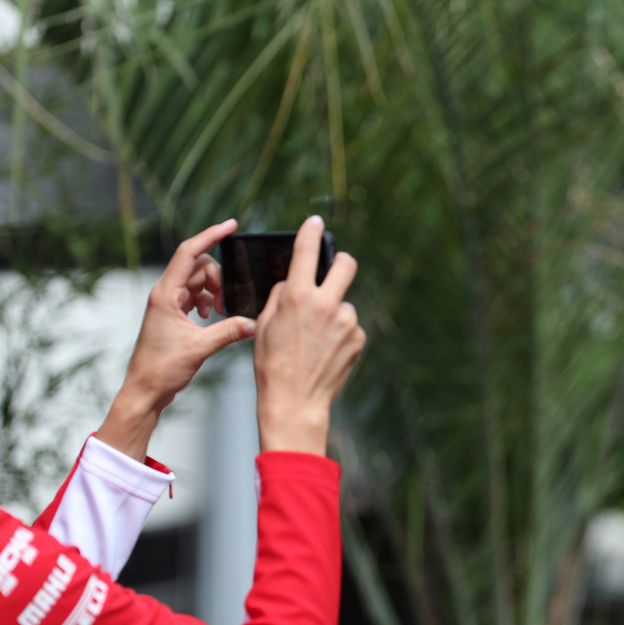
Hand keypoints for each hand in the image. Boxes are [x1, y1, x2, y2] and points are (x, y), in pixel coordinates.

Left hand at [98, 219, 255, 459]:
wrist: (145, 390)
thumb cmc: (161, 369)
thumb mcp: (200, 349)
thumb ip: (228, 331)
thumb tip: (254, 322)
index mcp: (165, 294)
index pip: (189, 252)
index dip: (210, 235)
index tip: (231, 225)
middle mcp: (165, 293)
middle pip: (199, 266)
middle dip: (218, 278)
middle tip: (226, 303)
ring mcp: (169, 303)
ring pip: (199, 281)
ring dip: (214, 291)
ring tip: (218, 314)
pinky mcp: (174, 314)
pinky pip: (196, 295)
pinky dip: (208, 301)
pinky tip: (211, 318)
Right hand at [253, 216, 365, 454]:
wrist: (295, 402)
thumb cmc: (273, 365)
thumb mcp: (266, 324)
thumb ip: (282, 296)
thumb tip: (293, 281)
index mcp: (298, 296)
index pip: (307, 251)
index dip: (311, 231)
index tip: (315, 222)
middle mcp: (326, 304)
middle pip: (346, 264)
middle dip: (340, 262)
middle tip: (334, 269)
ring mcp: (346, 321)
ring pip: (344, 303)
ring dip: (334, 313)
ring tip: (316, 340)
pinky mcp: (358, 338)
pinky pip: (350, 326)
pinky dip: (340, 334)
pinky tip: (325, 351)